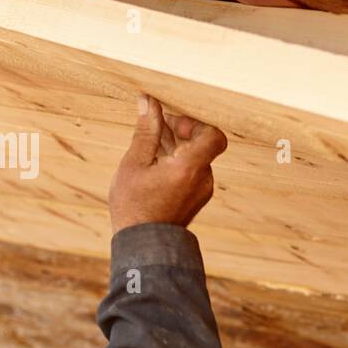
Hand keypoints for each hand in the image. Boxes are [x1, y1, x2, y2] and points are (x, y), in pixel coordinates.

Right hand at [109, 94, 227, 231]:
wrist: (143, 246)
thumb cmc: (134, 206)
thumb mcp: (134, 163)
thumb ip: (146, 131)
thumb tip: (148, 102)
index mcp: (190, 167)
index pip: (213, 135)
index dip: (195, 124)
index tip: (172, 124)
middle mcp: (202, 179)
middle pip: (202, 144)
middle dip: (179, 132)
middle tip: (155, 130)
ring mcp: (201, 191)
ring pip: (195, 159)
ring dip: (176, 148)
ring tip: (150, 149)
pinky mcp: (196, 200)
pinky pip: (192, 173)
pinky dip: (177, 164)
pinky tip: (154, 167)